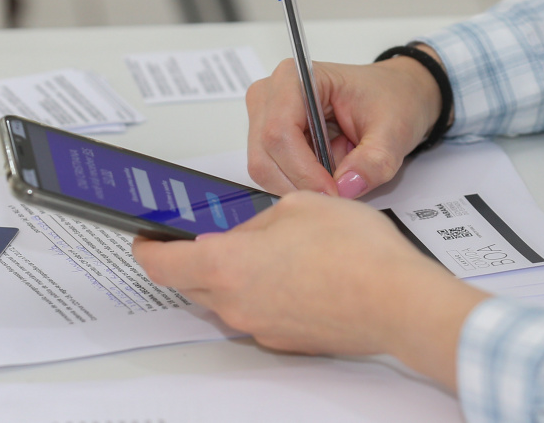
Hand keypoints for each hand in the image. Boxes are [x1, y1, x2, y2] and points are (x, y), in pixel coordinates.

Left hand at [132, 192, 488, 389]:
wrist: (397, 301)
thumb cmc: (356, 252)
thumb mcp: (300, 205)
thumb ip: (261, 217)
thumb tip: (254, 230)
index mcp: (228, 266)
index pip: (162, 263)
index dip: (148, 248)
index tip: (146, 237)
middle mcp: (237, 304)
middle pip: (190, 284)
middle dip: (189, 259)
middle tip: (206, 235)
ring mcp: (262, 326)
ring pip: (227, 298)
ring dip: (231, 274)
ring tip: (265, 247)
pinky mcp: (289, 338)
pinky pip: (259, 311)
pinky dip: (263, 291)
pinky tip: (296, 271)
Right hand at [246, 45, 445, 197]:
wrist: (394, 95)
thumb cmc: (391, 98)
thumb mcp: (394, 130)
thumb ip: (374, 160)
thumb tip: (347, 186)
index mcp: (297, 78)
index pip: (281, 131)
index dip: (303, 169)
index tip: (334, 191)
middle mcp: (272, 94)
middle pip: (265, 155)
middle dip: (300, 182)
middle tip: (338, 194)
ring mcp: (265, 116)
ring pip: (265, 169)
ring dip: (300, 184)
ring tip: (338, 174)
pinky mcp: (269, 138)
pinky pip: (273, 173)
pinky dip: (299, 183)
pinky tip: (327, 173)